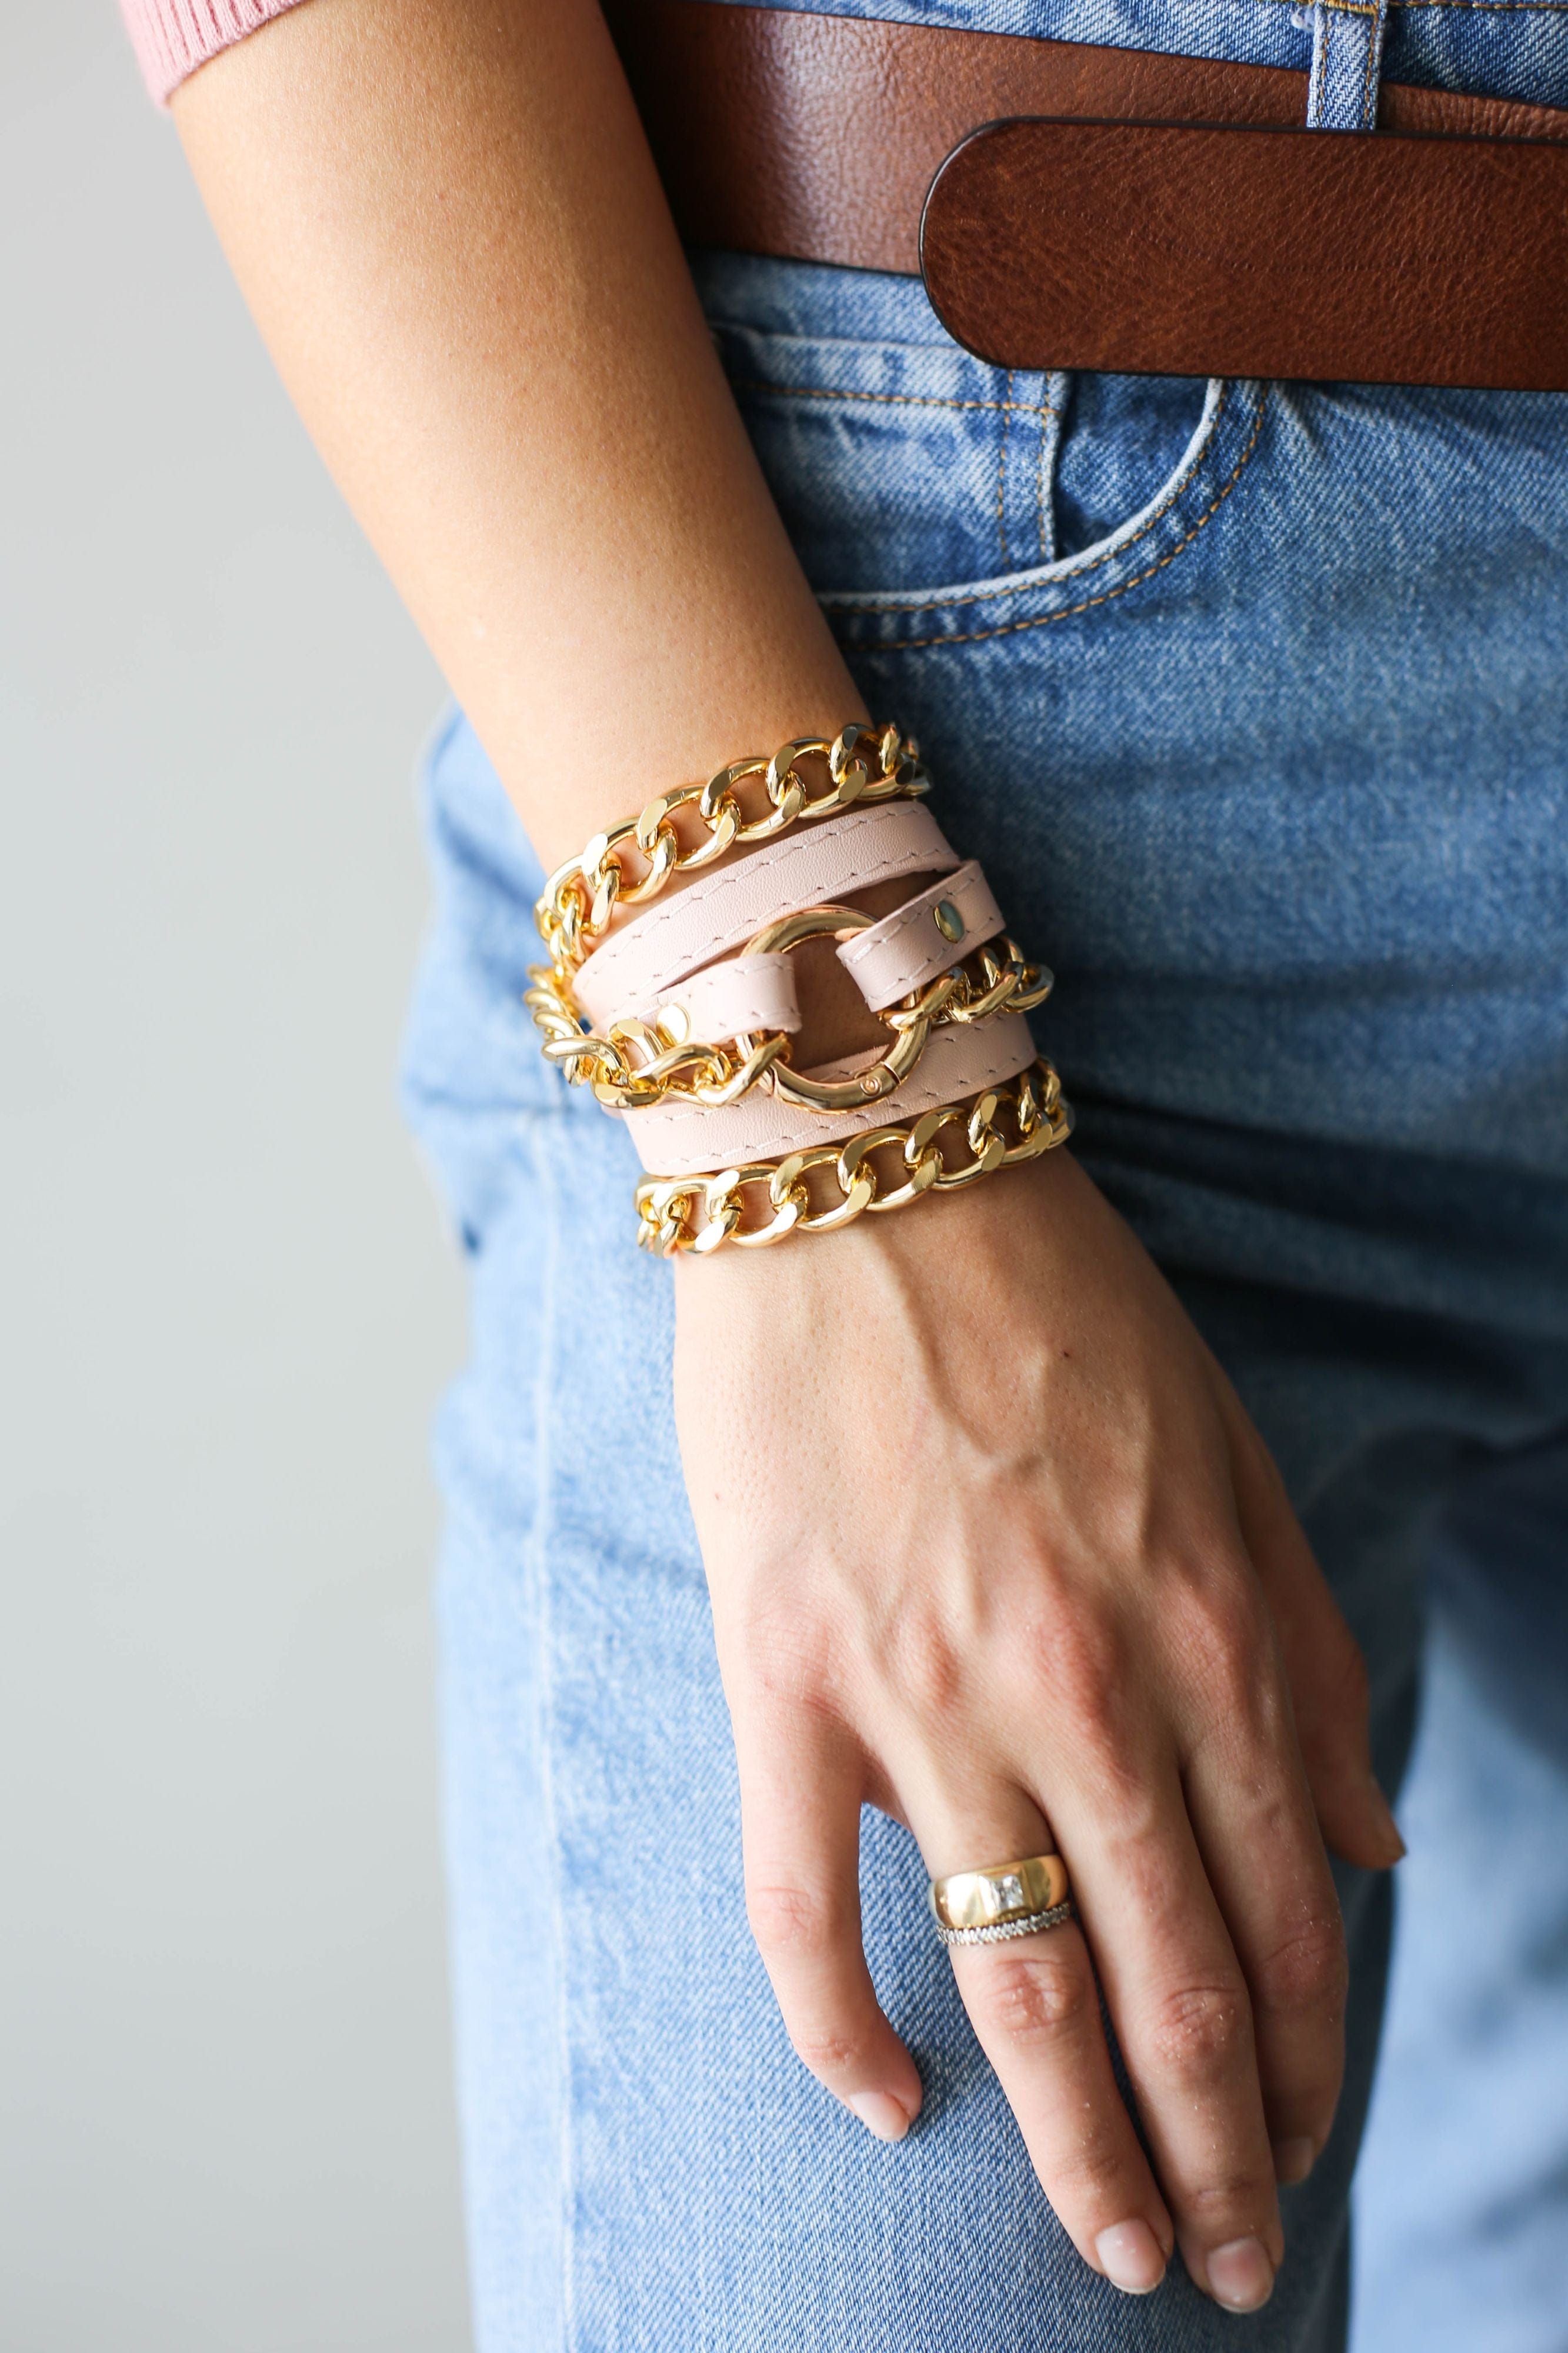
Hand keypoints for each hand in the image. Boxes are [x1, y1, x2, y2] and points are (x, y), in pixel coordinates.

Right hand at [674, 1149, 1401, 2309]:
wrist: (871, 1190)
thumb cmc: (1064, 1312)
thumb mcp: (1237, 1464)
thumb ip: (1310, 1661)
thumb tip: (1370, 1850)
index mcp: (1211, 1638)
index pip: (1285, 1921)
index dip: (1303, 2069)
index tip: (1300, 2154)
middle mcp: (1084, 1695)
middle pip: (1167, 1992)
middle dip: (1212, 2156)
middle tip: (1215, 2269)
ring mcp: (923, 1698)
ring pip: (1014, 1985)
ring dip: (1075, 2147)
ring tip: (1112, 2253)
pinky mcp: (788, 1679)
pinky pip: (802, 1907)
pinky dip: (841, 2034)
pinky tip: (890, 2115)